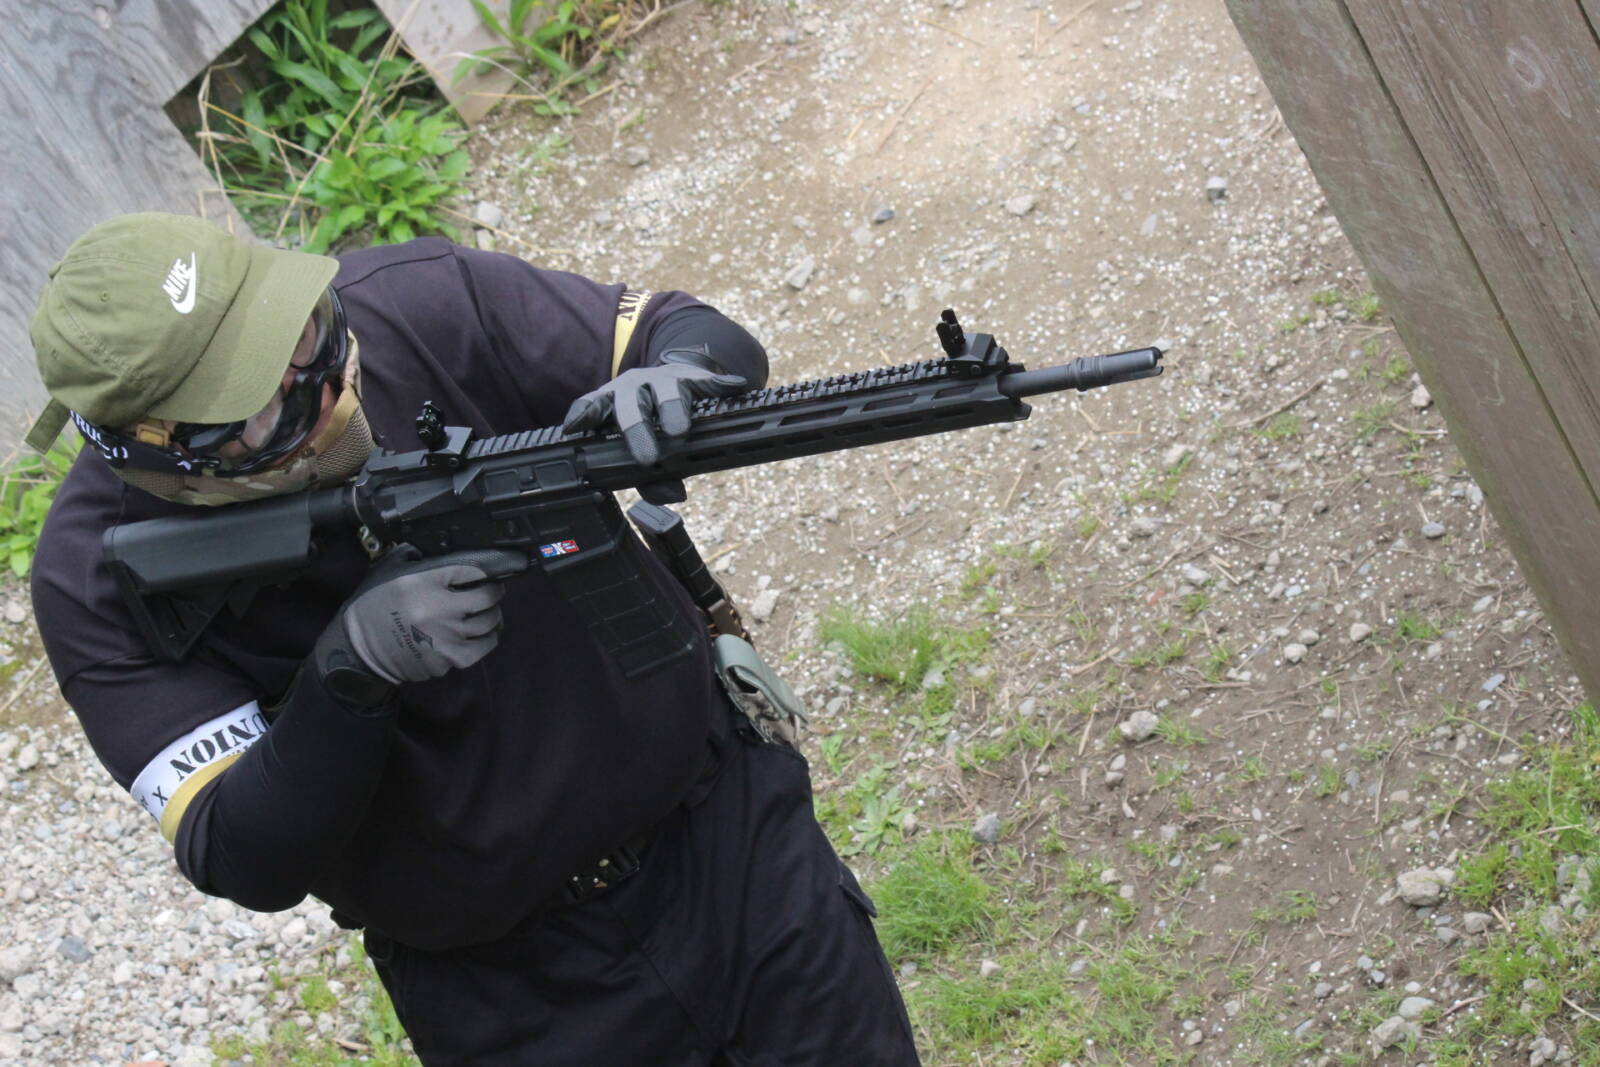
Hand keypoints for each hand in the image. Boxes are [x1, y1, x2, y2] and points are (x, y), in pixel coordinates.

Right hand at [313, 546, 528, 703]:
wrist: (358, 649)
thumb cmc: (374, 604)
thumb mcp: (390, 568)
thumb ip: (418, 554)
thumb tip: (446, 544)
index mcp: (423, 581)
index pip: (471, 569)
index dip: (483, 570)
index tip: (485, 572)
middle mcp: (437, 609)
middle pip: (488, 596)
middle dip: (493, 591)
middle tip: (490, 590)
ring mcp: (445, 637)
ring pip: (489, 622)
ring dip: (492, 615)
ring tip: (485, 611)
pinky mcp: (447, 659)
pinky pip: (482, 648)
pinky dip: (487, 639)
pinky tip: (481, 633)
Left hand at [562, 358, 746, 466]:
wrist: (678, 379)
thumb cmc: (654, 420)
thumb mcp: (646, 447)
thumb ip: (650, 477)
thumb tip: (670, 494)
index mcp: (613, 403)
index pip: (592, 405)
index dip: (583, 415)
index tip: (575, 427)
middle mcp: (634, 387)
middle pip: (630, 403)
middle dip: (636, 428)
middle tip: (647, 457)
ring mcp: (663, 378)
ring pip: (665, 389)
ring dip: (671, 408)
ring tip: (679, 429)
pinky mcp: (693, 375)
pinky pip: (705, 379)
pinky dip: (718, 385)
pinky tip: (733, 388)